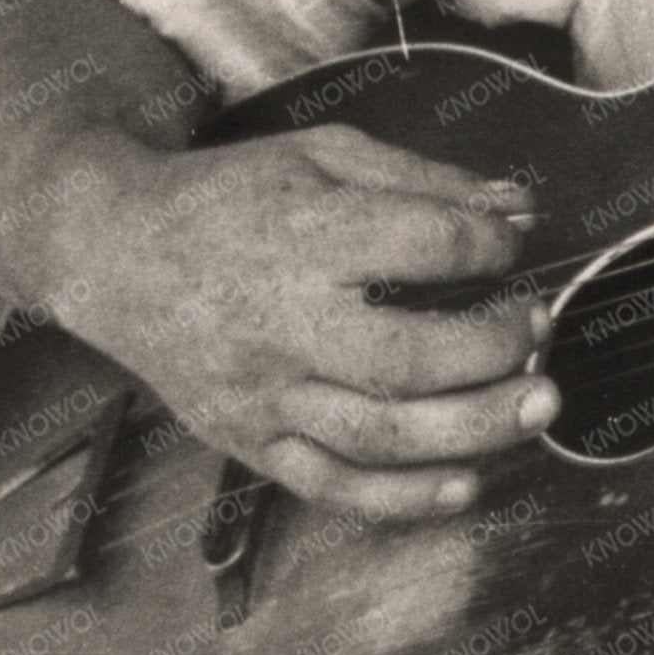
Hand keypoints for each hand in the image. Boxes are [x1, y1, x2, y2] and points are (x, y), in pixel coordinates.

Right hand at [44, 124, 561, 523]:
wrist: (115, 255)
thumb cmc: (227, 201)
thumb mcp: (322, 155)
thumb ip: (423, 181)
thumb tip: (519, 208)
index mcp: (305, 236)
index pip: (426, 246)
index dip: (491, 246)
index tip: (513, 245)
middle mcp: (283, 324)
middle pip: (408, 359)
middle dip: (494, 352)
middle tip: (539, 333)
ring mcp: (265, 394)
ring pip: (380, 436)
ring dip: (474, 430)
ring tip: (534, 406)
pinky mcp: (250, 441)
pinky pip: (333, 487)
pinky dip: (405, 498)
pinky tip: (464, 484)